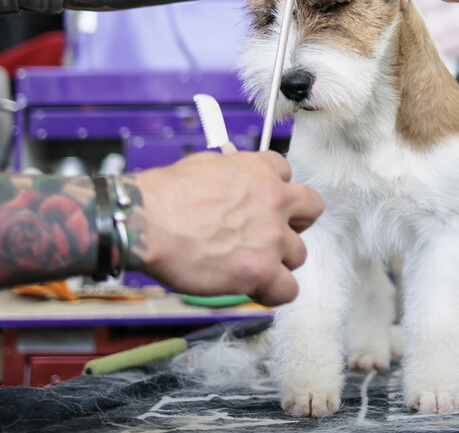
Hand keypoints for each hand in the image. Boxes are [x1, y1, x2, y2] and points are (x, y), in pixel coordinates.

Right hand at [132, 151, 323, 305]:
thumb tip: (233, 183)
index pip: (287, 174)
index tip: (260, 203)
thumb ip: (233, 174)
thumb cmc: (165, 194)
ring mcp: (272, 237)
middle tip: (269, 234)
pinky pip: (288, 290)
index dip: (273, 191)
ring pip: (299, 254)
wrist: (147, 222)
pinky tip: (256, 290)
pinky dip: (274, 292)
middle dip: (293, 222)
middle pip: (311, 211)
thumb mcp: (207, 165)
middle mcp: (275, 201)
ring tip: (251, 265)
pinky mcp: (261, 270)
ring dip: (279, 260)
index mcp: (261, 170)